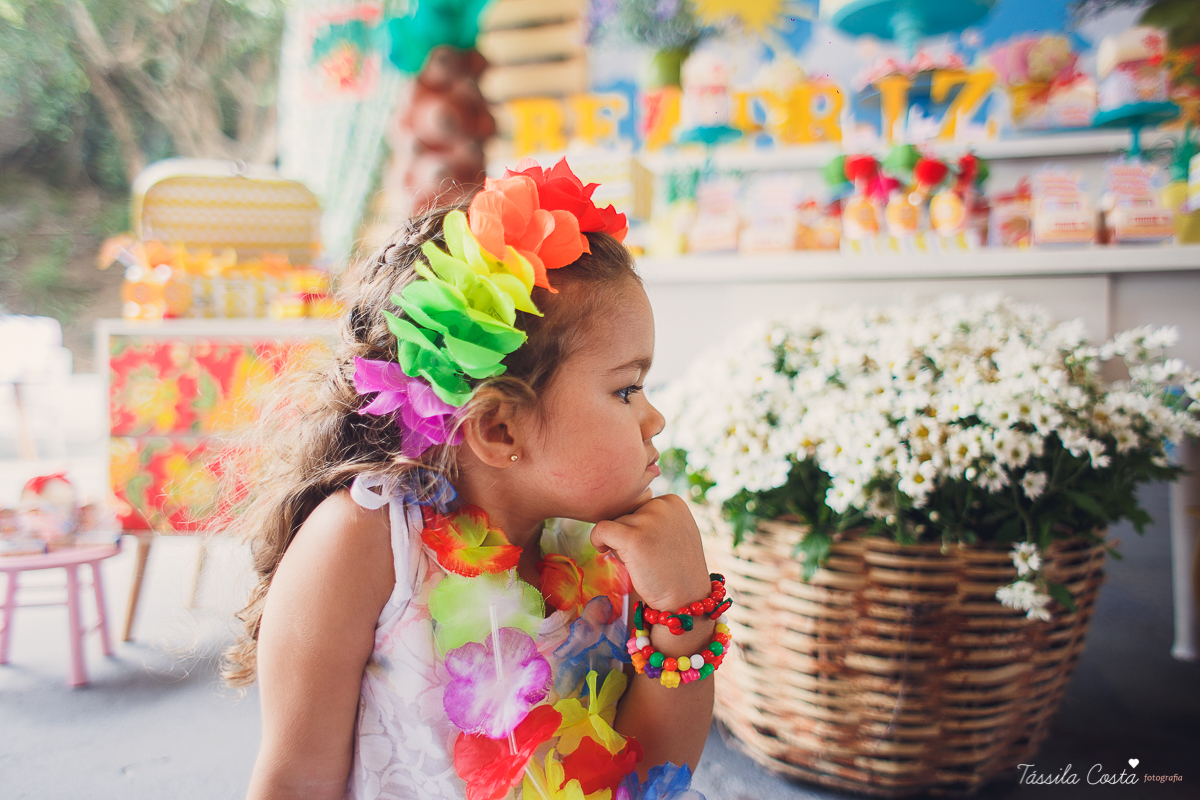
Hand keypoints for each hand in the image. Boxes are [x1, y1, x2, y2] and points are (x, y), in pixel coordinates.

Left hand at [589, 494, 710, 614]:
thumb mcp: (673, 532)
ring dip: (620, 543)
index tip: (654, 547)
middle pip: (626, 512)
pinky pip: (601, 529)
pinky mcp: (634, 538)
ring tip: (642, 561)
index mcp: (673, 501)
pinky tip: (604, 551)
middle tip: (649, 557)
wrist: (686, 599)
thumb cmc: (675, 568)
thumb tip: (617, 503)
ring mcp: (649, 521)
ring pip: (615, 522)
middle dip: (629, 534)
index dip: (639, 528)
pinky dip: (597, 540)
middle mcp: (663, 505)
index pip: (639, 505)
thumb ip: (653, 516)